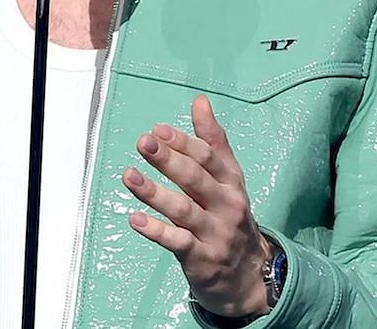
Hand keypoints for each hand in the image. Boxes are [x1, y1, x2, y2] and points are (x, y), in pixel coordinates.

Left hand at [123, 95, 271, 317]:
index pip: (208, 157)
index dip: (183, 142)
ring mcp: (215, 233)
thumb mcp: (227, 177)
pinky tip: (135, 219)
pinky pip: (178, 242)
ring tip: (128, 176)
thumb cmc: (228, 215)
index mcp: (231, 182)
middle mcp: (226, 205)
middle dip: (169, 160)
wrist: (248, 275)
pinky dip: (156, 231)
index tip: (158, 129)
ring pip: (183, 210)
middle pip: (196, 179)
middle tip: (143, 142)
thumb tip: (200, 100)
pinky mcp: (202, 258)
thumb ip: (212, 140)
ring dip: (154, 193)